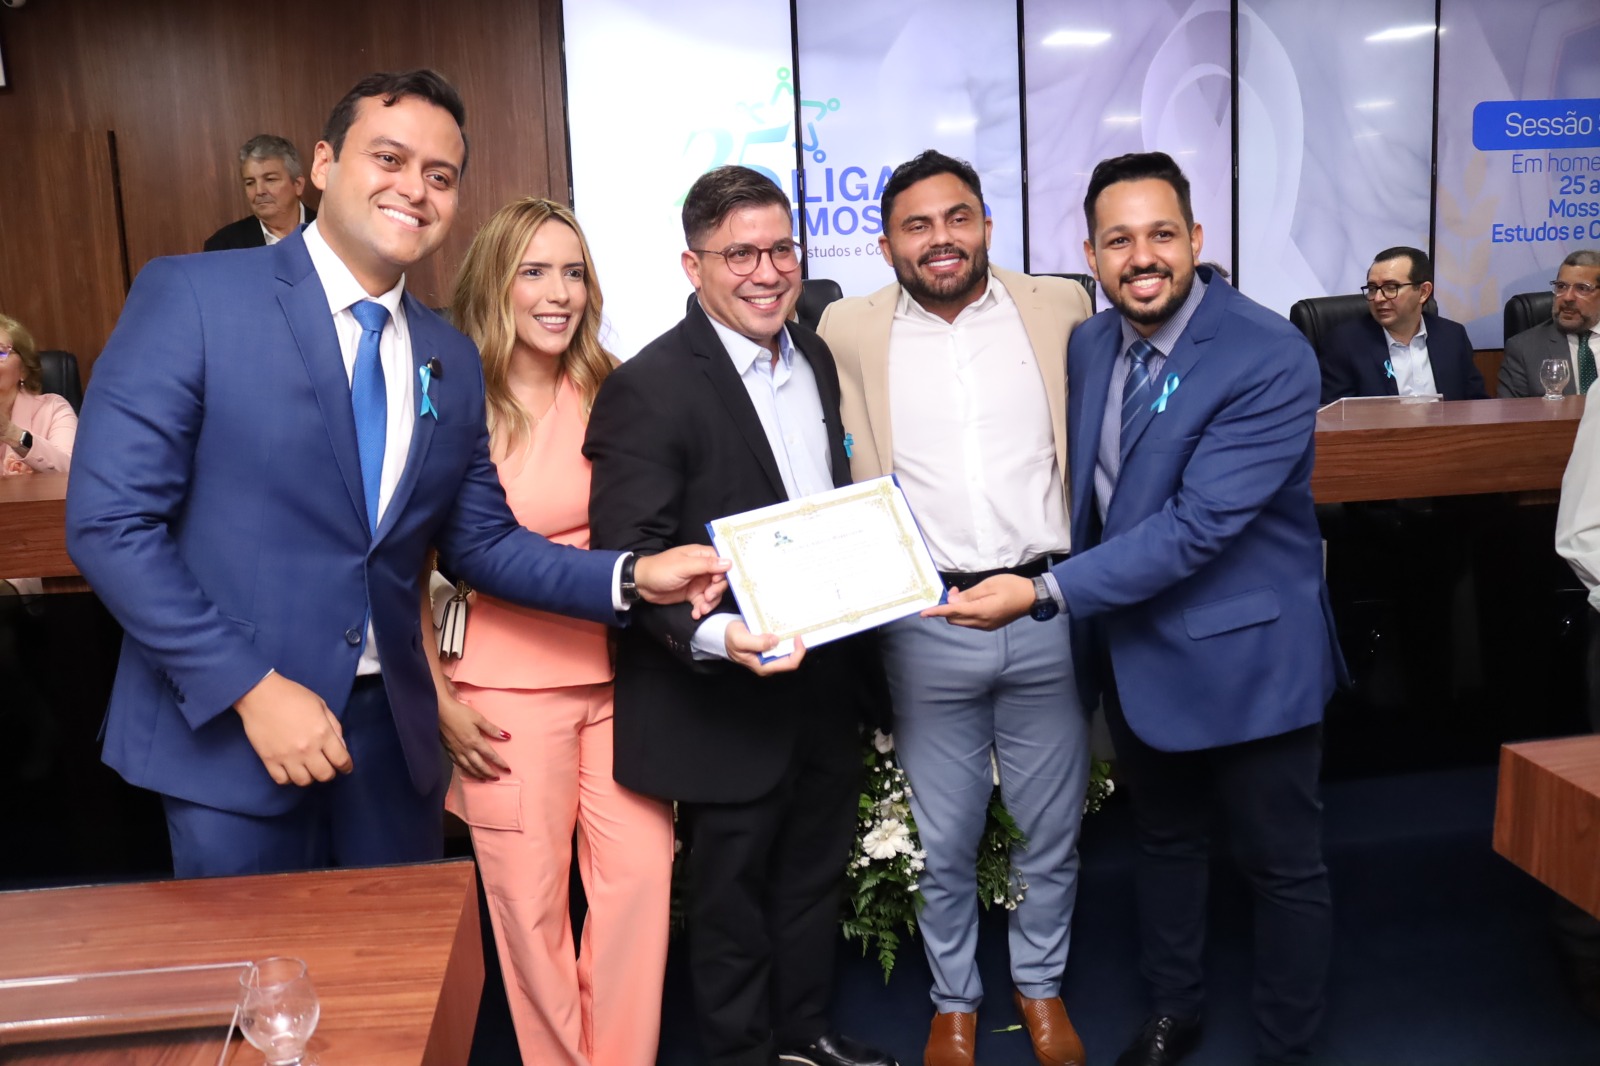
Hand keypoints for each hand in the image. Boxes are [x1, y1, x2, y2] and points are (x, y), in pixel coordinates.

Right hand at [234, 672, 352, 785]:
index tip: (345, 768)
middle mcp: (307, 748)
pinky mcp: (269, 760)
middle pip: (324, 775)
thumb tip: (341, 747)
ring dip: (309, 776)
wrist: (261, 695)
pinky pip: (282, 780)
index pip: (341, 760)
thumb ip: (334, 726)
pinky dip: (288, 778)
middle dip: (329, 773)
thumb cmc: (293, 696)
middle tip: (326, 767)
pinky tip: (290, 769)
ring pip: (304, 781)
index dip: (346, 766)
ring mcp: (287, 756)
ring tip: (307, 768)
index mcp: (322, 733)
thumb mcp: (321, 706)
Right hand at [437, 683, 510, 780]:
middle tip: (496, 779)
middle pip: (479, 765)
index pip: (490, 755)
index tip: (507, 769)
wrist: (438, 711)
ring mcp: (456, 751)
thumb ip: (492, 729)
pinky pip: (458, 764)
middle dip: (489, 773)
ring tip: (484, 779)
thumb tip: (506, 736)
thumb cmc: (459, 712)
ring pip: (468, 767)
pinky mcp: (448, 750)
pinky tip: (467, 771)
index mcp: (475, 741)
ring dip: (477, 775)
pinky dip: (464, 770)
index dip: (500, 763)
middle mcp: (466, 749)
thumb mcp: (478, 718)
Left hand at [634, 546, 730, 617]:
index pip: (722, 561)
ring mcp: (698, 582)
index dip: (725, 572)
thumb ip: (706, 565)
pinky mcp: (692, 594)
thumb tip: (729, 562)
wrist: (641, 584)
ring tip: (702, 610)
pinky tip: (696, 614)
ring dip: (710, 603)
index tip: (718, 582)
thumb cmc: (661, 569)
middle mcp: (702, 568)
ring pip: (714, 593)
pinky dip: (702, 609)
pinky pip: (703, 602)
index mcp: (701, 555)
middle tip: (708, 597)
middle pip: (720, 579)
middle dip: (717, 590)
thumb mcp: (684, 566)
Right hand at [725, 620, 805, 674]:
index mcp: (764, 666)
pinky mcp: (769, 650)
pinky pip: (783, 645)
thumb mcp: (740, 639)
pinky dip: (786, 637)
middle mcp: (769, 664)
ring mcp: (769, 657)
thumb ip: (758, 642)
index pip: (789, 664)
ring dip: (792, 640)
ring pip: (788, 651)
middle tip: (799, 629)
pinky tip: (786, 628)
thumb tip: (775, 640)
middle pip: (792, 658)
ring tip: (794, 627)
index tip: (798, 636)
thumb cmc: (730, 639)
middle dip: (797, 645)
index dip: (798, 652)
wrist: (723, 636)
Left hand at [921, 574, 1033, 630]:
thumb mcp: (989, 585)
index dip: (937, 612)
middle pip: (954, 619)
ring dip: (956, 610)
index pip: (953, 612)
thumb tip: (952, 602)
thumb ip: (969, 595)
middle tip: (956, 591)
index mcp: (982, 611)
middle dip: (948, 607)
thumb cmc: (1012, 587)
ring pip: (962, 622)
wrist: (1032, 598)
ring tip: (963, 595)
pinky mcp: (989, 625)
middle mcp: (982, 622)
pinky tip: (971, 602)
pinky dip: (965, 613)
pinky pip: (970, 622)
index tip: (923, 613)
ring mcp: (986, 626)